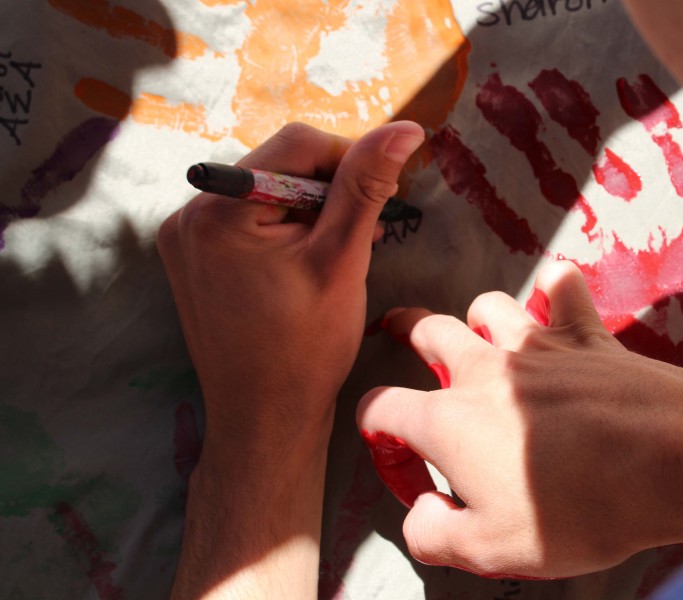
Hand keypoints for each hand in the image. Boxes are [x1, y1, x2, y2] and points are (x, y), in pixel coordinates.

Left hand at [158, 120, 423, 598]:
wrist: (264, 420)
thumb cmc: (306, 349)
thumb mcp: (342, 260)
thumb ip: (366, 188)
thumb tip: (403, 129)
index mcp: (218, 210)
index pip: (297, 145)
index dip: (350, 158)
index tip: (386, 191)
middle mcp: (189, 214)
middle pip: (278, 167)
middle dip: (330, 190)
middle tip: (368, 231)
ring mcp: (186, 239)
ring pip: (267, 193)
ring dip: (312, 211)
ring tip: (345, 251)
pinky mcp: (194, 260)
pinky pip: (249, 221)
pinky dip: (286, 231)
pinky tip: (312, 261)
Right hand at [357, 260, 682, 578]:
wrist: (667, 461)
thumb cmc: (577, 508)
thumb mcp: (488, 549)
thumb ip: (434, 534)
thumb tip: (421, 515)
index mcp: (447, 420)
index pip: (382, 409)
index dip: (379, 435)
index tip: (401, 460)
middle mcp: (483, 370)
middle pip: (426, 330)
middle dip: (404, 330)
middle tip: (400, 334)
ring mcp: (537, 346)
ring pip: (489, 305)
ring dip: (477, 317)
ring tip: (480, 331)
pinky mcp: (587, 336)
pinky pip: (564, 288)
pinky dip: (556, 290)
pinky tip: (557, 298)